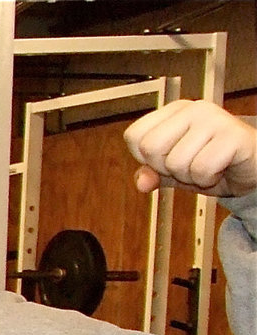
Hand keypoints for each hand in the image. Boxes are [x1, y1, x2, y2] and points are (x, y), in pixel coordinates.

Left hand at [124, 100, 256, 197]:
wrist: (253, 167)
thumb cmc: (214, 163)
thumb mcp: (175, 171)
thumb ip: (153, 173)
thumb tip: (141, 182)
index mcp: (174, 111)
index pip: (134, 136)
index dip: (147, 158)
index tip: (169, 158)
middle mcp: (193, 109)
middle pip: (150, 148)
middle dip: (167, 168)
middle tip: (190, 165)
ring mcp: (214, 119)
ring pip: (176, 162)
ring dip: (190, 176)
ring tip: (207, 166)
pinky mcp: (232, 135)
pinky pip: (201, 169)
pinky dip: (208, 178)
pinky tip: (220, 169)